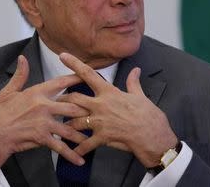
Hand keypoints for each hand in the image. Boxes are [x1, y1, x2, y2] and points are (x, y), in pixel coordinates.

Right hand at [0, 55, 88, 176]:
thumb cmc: (0, 112)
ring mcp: (44, 122)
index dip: (76, 78)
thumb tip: (22, 59)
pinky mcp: (42, 137)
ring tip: (94, 136)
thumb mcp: (9, 90)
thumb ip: (20, 75)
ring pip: (70, 127)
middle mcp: (44, 105)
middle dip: (86, 109)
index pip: (61, 82)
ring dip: (83, 132)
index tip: (88, 76)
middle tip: (99, 111)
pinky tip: (80, 159)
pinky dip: (71, 154)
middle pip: (72, 105)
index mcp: (37, 92)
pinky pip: (60, 146)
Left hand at [57, 52, 177, 167]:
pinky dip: (78, 149)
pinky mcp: (102, 137)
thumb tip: (135, 70)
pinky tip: (73, 153)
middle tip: (56, 101)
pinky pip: (85, 144)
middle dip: (62, 99)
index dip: (74, 63)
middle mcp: (101, 105)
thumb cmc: (148, 115)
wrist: (154, 136)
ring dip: (66, 124)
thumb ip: (133, 82)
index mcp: (109, 92)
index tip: (62, 55)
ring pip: (74, 121)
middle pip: (74, 98)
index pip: (88, 74)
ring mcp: (100, 122)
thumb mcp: (140, 96)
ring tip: (60, 126)